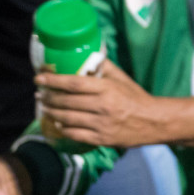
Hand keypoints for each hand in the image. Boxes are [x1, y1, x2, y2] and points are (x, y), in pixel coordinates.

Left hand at [36, 59, 164, 147]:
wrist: (154, 122)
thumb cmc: (136, 98)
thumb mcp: (122, 78)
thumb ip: (104, 66)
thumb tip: (87, 55)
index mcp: (106, 88)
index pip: (73, 83)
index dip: (53, 80)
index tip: (39, 79)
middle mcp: (102, 106)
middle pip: (66, 101)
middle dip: (48, 98)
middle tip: (40, 95)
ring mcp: (101, 124)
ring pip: (68, 118)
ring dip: (52, 113)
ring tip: (45, 108)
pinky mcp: (102, 139)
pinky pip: (76, 134)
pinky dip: (64, 129)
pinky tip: (59, 124)